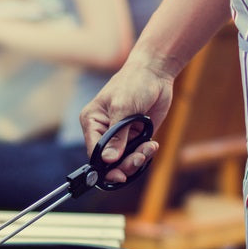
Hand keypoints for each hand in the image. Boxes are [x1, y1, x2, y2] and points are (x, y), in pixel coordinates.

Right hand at [79, 59, 171, 182]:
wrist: (155, 73)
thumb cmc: (134, 83)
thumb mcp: (123, 108)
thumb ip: (116, 135)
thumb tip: (108, 160)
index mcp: (92, 122)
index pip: (94, 152)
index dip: (104, 167)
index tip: (118, 175)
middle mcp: (104, 131)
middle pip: (108, 161)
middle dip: (124, 164)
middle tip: (138, 159)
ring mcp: (120, 135)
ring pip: (124, 160)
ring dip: (137, 159)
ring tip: (149, 148)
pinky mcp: (135, 136)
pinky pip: (137, 153)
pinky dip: (146, 153)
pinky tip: (152, 144)